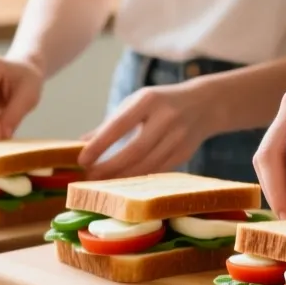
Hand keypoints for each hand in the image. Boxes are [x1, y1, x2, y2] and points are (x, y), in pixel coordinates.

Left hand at [79, 81, 221, 178]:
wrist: (204, 104)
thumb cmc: (160, 103)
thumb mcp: (136, 103)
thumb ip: (111, 123)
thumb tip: (81, 143)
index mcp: (148, 100)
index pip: (119, 125)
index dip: (100, 144)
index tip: (82, 159)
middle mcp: (166, 118)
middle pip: (135, 150)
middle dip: (110, 167)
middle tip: (90, 177)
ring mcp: (178, 137)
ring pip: (148, 165)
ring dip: (123, 177)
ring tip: (103, 184)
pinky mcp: (184, 153)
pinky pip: (158, 171)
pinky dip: (139, 179)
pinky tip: (124, 184)